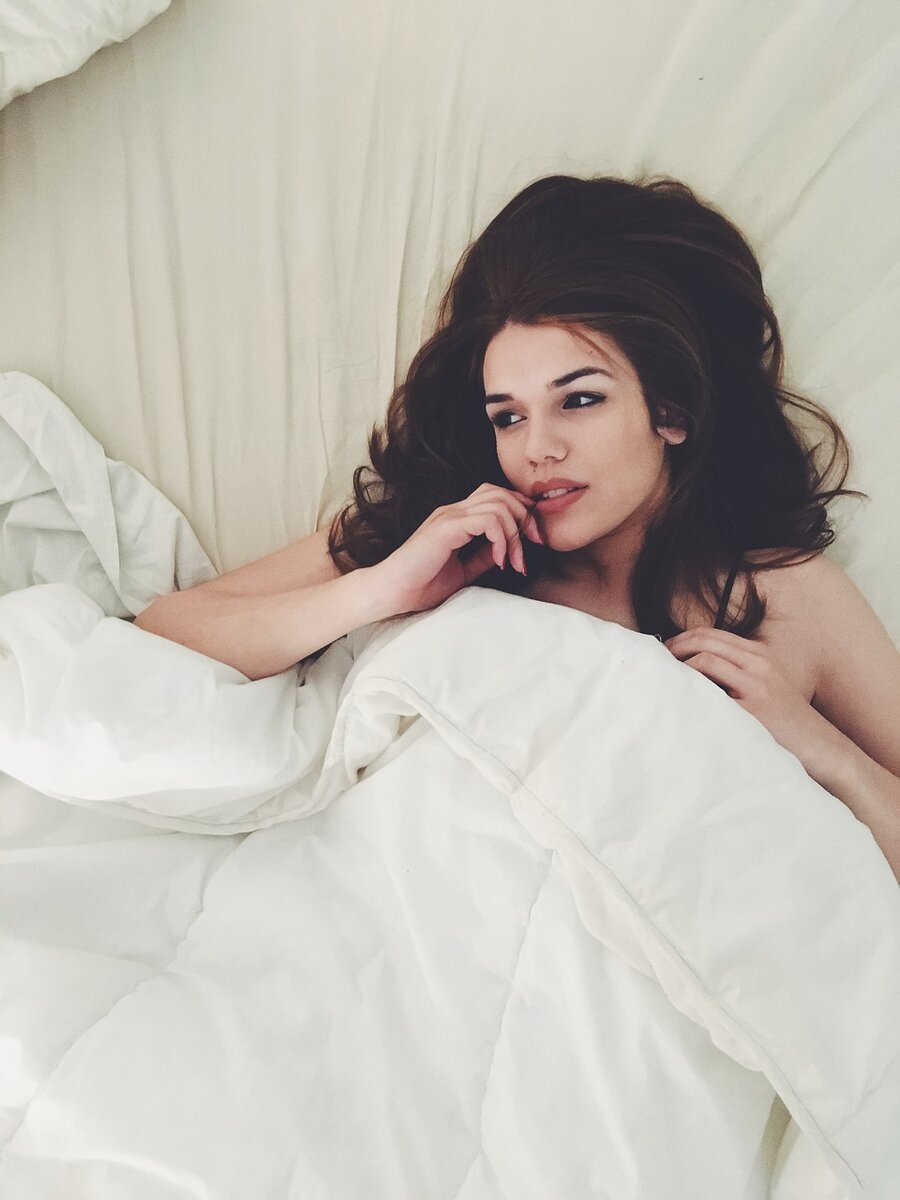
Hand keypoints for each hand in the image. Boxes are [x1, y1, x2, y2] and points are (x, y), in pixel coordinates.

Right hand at [371, 483, 544, 616]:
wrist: (391, 593)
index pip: (497, 496)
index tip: (532, 543)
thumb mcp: (463, 571)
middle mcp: (454, 511)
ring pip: (499, 504)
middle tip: (534, 547)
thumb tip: (507, 551)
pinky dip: (502, 540)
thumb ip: (483, 557)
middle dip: (526, 518)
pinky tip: (500, 561)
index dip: (520, 513)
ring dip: (516, 534)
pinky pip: (487, 520)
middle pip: (502, 493)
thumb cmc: (420, 584)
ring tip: (515, 562)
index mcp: (457, 518)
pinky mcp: (446, 528)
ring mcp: (449, 517)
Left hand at [664, 627, 826, 769]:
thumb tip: (692, 672)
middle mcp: (757, 664)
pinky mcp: (753, 710)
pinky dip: (691, 690)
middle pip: (704, 640)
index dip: (682, 639)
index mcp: (759, 655)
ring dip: (678, 667)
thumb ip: (737, 675)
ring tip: (663, 680)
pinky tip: (679, 701)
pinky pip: (711, 692)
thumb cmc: (786, 723)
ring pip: (705, 660)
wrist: (822, 749)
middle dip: (674, 647)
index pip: (711, 634)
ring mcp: (756, 685)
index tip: (665, 652)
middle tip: (656, 662)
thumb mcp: (765, 688)